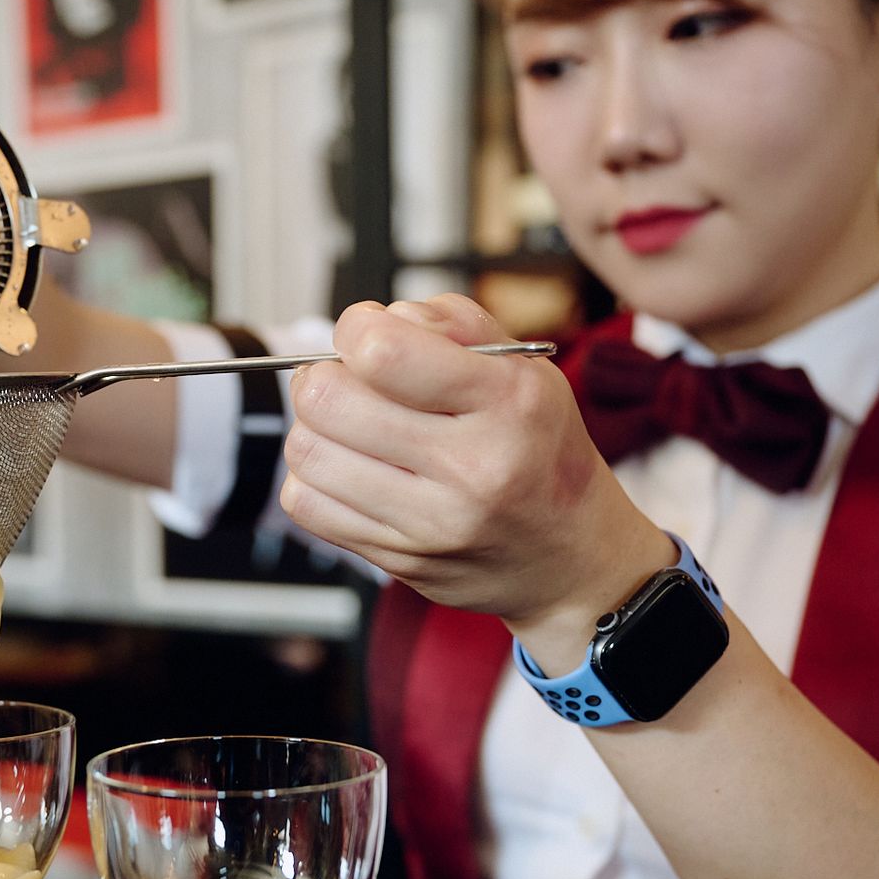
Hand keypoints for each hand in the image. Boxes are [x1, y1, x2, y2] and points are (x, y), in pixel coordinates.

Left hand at [281, 294, 672, 637]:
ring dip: (315, 428)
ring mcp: (432, 522)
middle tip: (345, 379)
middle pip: (329, 401)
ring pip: (308, 453)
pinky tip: (347, 468)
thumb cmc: (542, 453)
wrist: (571, 560)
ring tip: (348, 426)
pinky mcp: (400, 560)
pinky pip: (308, 507)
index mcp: (509, 403)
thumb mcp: (528, 370)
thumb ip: (456, 324)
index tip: (365, 335)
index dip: (355, 329)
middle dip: (322, 376)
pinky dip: (312, 478)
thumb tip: (381, 318)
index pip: (383, 352)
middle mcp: (472, 467)